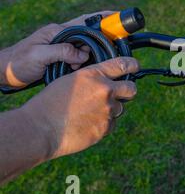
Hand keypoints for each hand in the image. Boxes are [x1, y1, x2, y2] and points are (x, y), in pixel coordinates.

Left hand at [0, 11, 115, 87]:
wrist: (4, 73)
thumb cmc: (18, 62)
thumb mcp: (38, 56)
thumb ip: (61, 51)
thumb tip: (83, 54)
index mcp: (58, 30)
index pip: (85, 22)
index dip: (103, 18)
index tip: (119, 17)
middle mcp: (63, 36)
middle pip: (90, 34)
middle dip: (104, 39)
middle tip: (116, 48)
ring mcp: (63, 47)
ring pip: (87, 48)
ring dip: (93, 56)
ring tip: (91, 65)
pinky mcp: (62, 57)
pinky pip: (81, 58)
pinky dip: (86, 64)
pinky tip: (83, 71)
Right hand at [20, 57, 138, 158]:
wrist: (40, 128)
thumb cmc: (49, 103)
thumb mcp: (69, 80)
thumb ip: (92, 79)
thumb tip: (107, 82)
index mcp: (94, 75)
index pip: (122, 64)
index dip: (132, 64)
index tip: (135, 66)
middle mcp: (105, 90)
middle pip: (131, 88)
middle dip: (128, 90)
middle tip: (120, 93)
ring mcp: (107, 110)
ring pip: (119, 108)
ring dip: (110, 110)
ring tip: (89, 113)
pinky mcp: (106, 128)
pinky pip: (111, 124)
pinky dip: (103, 124)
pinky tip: (86, 124)